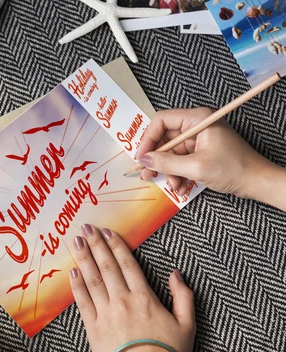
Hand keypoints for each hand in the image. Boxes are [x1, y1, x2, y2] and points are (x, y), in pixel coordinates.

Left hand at [69, 225, 194, 351]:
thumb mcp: (187, 325)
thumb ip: (183, 296)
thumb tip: (175, 273)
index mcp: (144, 297)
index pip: (127, 264)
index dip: (116, 246)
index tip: (108, 232)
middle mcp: (122, 300)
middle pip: (107, 266)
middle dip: (96, 245)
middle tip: (86, 228)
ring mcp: (105, 313)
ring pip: (92, 279)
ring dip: (83, 258)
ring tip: (76, 241)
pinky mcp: (92, 327)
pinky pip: (82, 301)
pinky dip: (76, 285)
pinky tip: (72, 272)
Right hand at [136, 107, 280, 199]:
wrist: (257, 182)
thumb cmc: (235, 169)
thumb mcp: (195, 167)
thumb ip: (167, 163)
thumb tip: (144, 160)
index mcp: (198, 119)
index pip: (162, 121)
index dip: (148, 138)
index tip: (142, 157)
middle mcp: (196, 125)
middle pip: (164, 138)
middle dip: (157, 159)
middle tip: (147, 174)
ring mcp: (198, 138)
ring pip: (171, 152)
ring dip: (168, 170)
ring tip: (173, 185)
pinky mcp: (201, 151)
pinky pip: (180, 160)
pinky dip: (177, 173)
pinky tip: (180, 186)